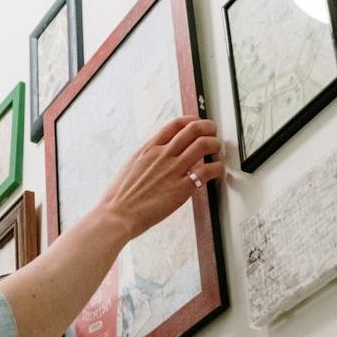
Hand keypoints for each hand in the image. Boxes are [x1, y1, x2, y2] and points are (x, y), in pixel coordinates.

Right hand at [96, 116, 224, 240]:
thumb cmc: (121, 196)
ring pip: (203, 145)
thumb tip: (159, 154)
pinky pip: (207, 172)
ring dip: (215, 144)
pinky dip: (217, 168)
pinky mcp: (182, 188)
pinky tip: (218, 171)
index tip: (198, 123)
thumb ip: (148, 157)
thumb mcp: (132, 166)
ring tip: (217, 149)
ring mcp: (173, 170)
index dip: (192, 121)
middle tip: (213, 133)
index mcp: (149, 149)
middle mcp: (162, 155)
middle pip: (193, 129)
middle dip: (208, 127)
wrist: (117, 215)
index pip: (175, 125)